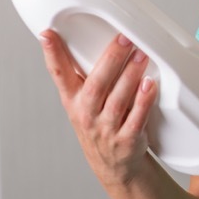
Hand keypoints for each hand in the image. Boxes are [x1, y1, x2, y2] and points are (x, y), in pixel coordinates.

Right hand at [40, 30, 158, 187]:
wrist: (114, 165)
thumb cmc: (98, 125)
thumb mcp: (81, 103)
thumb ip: (81, 75)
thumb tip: (78, 38)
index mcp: (73, 101)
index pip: (59, 75)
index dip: (52, 54)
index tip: (47, 34)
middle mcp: (86, 114)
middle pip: (96, 84)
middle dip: (111, 59)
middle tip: (124, 38)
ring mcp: (106, 129)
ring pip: (118, 100)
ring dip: (130, 76)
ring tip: (141, 55)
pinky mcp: (126, 139)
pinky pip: (136, 118)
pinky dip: (143, 100)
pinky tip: (150, 84)